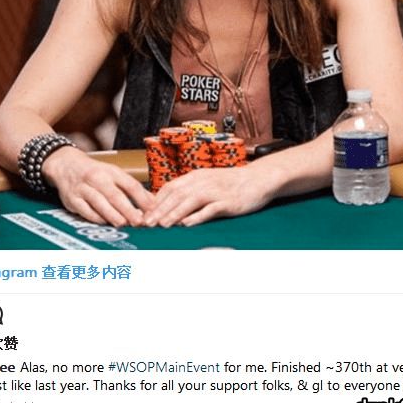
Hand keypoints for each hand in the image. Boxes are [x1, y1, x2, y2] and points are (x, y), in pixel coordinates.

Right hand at [43, 147, 154, 226]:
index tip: (152, 208)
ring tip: (124, 224)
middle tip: (139, 221)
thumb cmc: (95, 172)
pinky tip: (106, 223)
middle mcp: (97, 178)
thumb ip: (131, 188)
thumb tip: (152, 202)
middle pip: (115, 195)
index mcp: (111, 171)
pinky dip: (97, 218)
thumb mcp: (113, 174)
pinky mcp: (72, 200)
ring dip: (113, 215)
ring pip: (100, 204)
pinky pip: (86, 212)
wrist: (66, 165)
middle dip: (128, 209)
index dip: (142, 197)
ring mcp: (83, 189)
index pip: (130, 184)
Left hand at [143, 165, 272, 227]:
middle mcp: (203, 182)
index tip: (144, 214)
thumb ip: (190, 191)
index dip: (156, 201)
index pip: (170, 187)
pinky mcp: (228, 201)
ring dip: (174, 213)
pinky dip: (198, 216)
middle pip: (177, 195)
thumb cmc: (231, 183)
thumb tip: (168, 206)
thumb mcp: (207, 182)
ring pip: (190, 201)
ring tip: (162, 225)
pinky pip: (210, 209)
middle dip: (160, 209)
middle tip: (147, 223)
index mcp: (195, 177)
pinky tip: (187, 224)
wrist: (257, 179)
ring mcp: (216, 191)